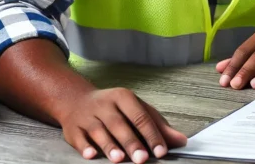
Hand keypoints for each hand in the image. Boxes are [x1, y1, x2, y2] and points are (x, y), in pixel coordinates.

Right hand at [57, 88, 186, 162]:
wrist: (76, 100)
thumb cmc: (114, 108)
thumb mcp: (136, 109)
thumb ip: (157, 125)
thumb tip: (181, 141)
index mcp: (123, 97)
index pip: (140, 116)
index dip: (151, 134)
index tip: (161, 151)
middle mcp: (104, 105)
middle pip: (119, 124)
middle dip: (131, 142)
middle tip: (142, 158)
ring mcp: (87, 116)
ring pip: (99, 131)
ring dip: (109, 145)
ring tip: (119, 159)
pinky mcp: (73, 129)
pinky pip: (79, 139)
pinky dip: (84, 147)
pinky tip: (91, 155)